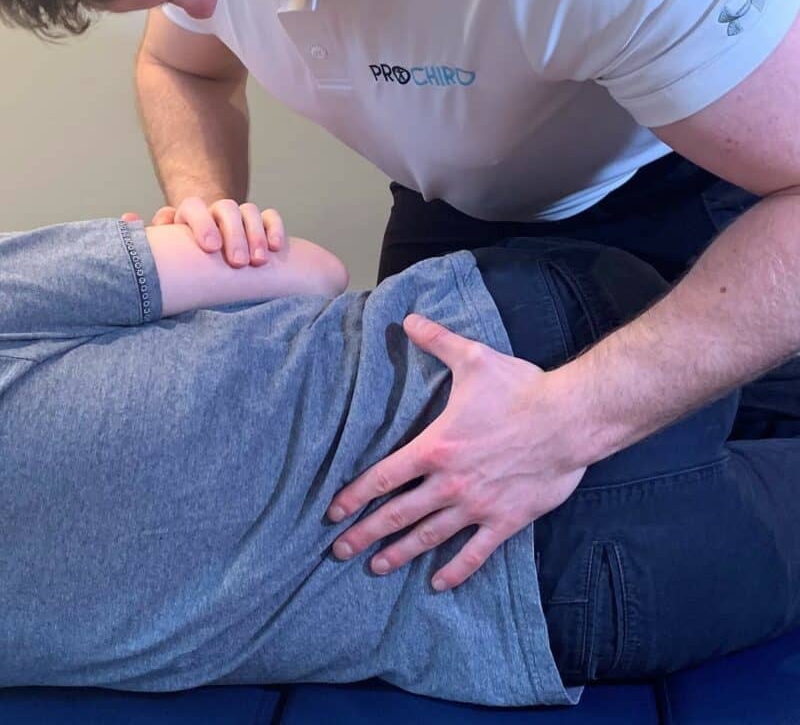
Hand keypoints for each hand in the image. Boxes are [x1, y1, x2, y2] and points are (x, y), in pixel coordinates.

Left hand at [121, 198, 285, 267]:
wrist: (212, 272)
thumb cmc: (183, 270)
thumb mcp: (166, 258)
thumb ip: (151, 240)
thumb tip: (128, 218)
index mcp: (188, 218)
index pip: (193, 207)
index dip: (201, 224)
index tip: (209, 249)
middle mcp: (213, 214)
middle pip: (225, 208)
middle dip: (233, 234)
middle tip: (235, 263)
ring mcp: (238, 219)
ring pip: (248, 211)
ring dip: (254, 235)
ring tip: (256, 262)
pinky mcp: (261, 226)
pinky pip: (270, 217)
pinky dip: (274, 229)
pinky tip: (276, 249)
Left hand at [325, 313, 586, 591]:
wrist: (570, 419)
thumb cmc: (521, 388)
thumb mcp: (473, 358)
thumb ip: (437, 341)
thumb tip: (409, 318)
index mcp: (435, 448)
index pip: (383, 477)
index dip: (354, 496)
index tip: (333, 512)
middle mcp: (450, 483)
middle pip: (397, 514)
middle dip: (365, 534)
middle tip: (338, 551)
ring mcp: (477, 506)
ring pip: (429, 537)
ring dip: (400, 553)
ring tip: (376, 567)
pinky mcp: (505, 520)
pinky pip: (476, 552)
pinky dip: (457, 570)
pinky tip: (438, 584)